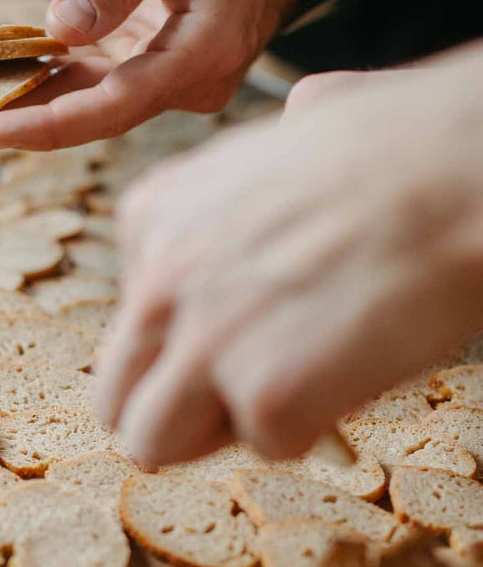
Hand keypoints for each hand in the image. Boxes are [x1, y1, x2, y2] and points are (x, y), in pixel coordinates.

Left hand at [0, 0, 316, 153]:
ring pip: (87, 108)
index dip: (49, 123)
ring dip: (20, 113)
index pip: (115, 105)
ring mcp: (170, 86)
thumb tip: (61, 27)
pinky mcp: (153, 75)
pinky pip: (94, 89)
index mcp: (200, 55)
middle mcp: (187, 85)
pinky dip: (43, 89)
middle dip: (15, 126)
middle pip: (91, 118)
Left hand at [94, 42, 482, 465]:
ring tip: (300, 380)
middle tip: (255, 385)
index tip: (250, 323)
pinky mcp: (263, 394)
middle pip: (118, 396)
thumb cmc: (410, 144)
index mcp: (152, 218)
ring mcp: (202, 341)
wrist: (472, 167)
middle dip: (179, 406)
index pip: (130, 325)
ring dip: (222, 428)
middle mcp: (157, 280)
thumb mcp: (293, 134)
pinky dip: (316, 422)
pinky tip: (357, 360)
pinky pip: (266, 445)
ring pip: (153, 442)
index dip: (187, 341)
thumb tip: (300, 121)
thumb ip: (256, 173)